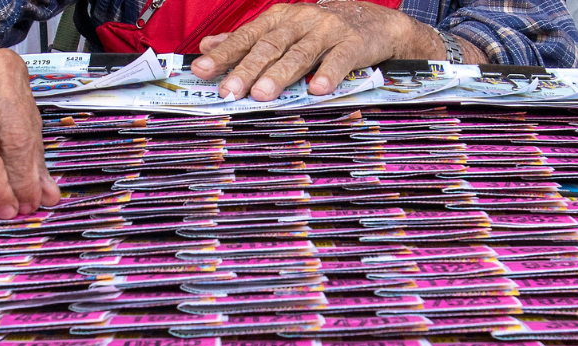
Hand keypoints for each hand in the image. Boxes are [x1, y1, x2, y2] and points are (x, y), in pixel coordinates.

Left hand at [188, 2, 446, 100]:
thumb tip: (206, 47)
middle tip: (228, 91)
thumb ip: (246, 40)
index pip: (246, 37)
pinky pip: (340, 59)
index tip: (201, 70)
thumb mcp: (282, 29)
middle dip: (246, 70)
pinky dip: (329, 74)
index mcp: (279, 19)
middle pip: (269, 47)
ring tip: (262, 95)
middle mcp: (301, 21)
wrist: (376, 22)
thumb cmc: (320, 30)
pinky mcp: (354, 43)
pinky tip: (318, 90)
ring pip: (300, 54)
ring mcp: (328, 31)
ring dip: (279, 75)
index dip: (224, 54)